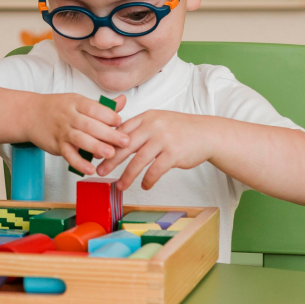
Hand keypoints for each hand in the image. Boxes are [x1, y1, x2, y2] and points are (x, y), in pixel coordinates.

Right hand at [29, 94, 127, 175]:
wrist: (29, 114)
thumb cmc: (57, 108)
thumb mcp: (78, 102)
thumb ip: (101, 106)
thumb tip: (123, 101)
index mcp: (76, 103)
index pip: (94, 108)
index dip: (108, 115)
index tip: (120, 122)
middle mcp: (69, 116)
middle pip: (90, 125)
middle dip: (108, 134)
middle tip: (124, 142)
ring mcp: (62, 131)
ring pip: (80, 139)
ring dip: (96, 147)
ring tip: (110, 154)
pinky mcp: (57, 145)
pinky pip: (68, 155)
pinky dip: (79, 163)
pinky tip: (90, 169)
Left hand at [96, 110, 214, 190]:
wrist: (207, 133)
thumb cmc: (180, 129)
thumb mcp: (158, 121)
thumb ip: (139, 129)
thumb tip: (115, 142)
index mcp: (146, 117)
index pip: (120, 130)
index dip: (107, 143)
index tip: (96, 155)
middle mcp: (153, 126)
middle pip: (125, 145)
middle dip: (110, 160)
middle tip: (100, 172)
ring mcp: (163, 139)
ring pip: (139, 160)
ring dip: (128, 176)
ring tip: (120, 185)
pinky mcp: (174, 153)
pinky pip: (155, 170)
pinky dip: (148, 180)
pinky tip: (144, 186)